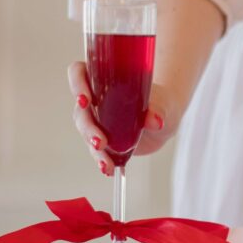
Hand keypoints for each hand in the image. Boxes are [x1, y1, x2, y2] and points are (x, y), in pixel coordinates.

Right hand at [67, 61, 178, 175]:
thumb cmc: (161, 101)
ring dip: (93, 147)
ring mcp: (97, 120)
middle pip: (81, 110)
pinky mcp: (104, 139)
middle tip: (100, 140)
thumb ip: (158, 109)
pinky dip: (102, 161)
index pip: (79, 73)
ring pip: (86, 132)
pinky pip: (97, 151)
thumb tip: (155, 121)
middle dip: (87, 127)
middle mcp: (96, 99)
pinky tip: (108, 169)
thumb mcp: (163, 103)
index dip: (77, 83)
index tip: (86, 99)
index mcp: (104, 79)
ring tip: (105, 162)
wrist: (165, 118)